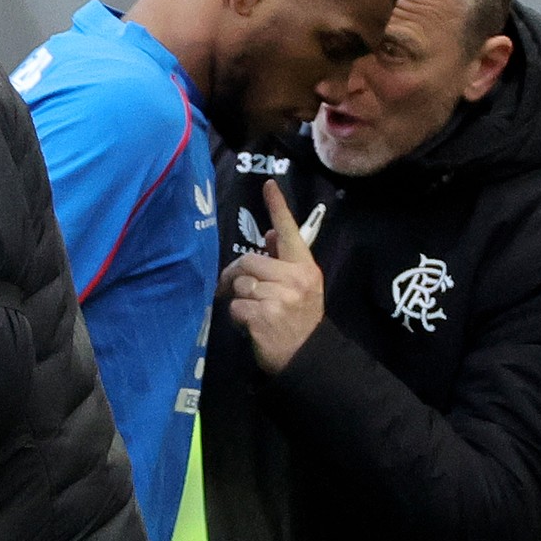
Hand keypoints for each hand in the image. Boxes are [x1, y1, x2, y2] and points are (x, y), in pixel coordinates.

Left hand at [223, 178, 325, 371]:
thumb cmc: (301, 318)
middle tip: (233, 286)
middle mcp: (294, 279)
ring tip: (252, 310)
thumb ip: (285, 260)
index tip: (268, 185)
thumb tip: (268, 233)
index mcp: (304, 268)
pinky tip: (250, 324)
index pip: (289, 232)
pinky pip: (236, 306)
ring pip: (240, 285)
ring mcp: (279, 298)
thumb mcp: (302, 286)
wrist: (307, 355)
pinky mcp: (263, 317)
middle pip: (249, 261)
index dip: (278, 207)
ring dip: (239, 297)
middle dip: (237, 274)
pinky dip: (237, 316)